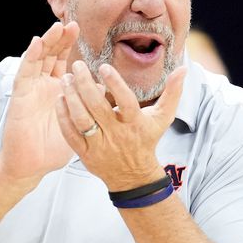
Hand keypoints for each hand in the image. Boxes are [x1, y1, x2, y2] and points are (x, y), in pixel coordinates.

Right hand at [0, 21, 80, 188]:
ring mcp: (31, 89)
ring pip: (38, 59)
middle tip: (72, 24)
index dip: (69, 45)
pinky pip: (24, 72)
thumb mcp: (80, 123)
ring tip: (57, 28)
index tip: (79, 30)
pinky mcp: (19, 96)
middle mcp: (43, 86)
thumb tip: (105, 88)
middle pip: (50, 55)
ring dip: (47, 43)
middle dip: (60, 39)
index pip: (63, 61)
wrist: (32, 166)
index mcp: (58, 90)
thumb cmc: (53, 149)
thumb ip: (91, 105)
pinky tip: (36, 43)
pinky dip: (30, 57)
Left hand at [55, 58, 185, 191]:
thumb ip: (173, 93)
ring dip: (71, 98)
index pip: (125, 101)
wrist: (133, 176)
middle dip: (84, 85)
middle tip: (76, 66)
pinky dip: (63, 117)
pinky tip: (59, 100)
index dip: (114, 84)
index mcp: (135, 123)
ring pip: (82, 120)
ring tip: (65, 79)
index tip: (103, 67)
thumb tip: (183, 69)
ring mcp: (99, 145)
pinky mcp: (85, 154)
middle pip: (97, 108)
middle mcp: (116, 134)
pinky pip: (71, 135)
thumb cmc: (146, 141)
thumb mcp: (163, 118)